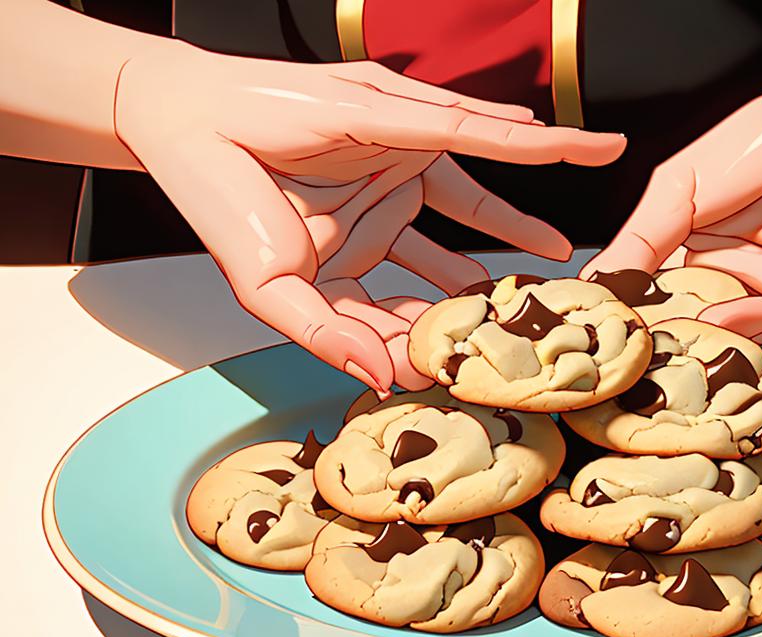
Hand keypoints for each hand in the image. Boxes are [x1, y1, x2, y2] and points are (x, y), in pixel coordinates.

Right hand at [114, 42, 625, 395]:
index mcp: (346, 277)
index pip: (400, 326)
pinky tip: (557, 186)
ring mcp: (394, 187)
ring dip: (521, 243)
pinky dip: (519, 162)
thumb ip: (325, 338)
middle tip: (531, 338)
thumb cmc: (218, 204)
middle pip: (447, 283)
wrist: (190, 119)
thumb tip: (382, 381)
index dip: (434, 352)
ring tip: (560, 277)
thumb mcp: (270, 291)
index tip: (470, 378)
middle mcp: (378, 235)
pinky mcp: (405, 140)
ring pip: (472, 226)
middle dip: (487, 312)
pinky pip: (471, 156)